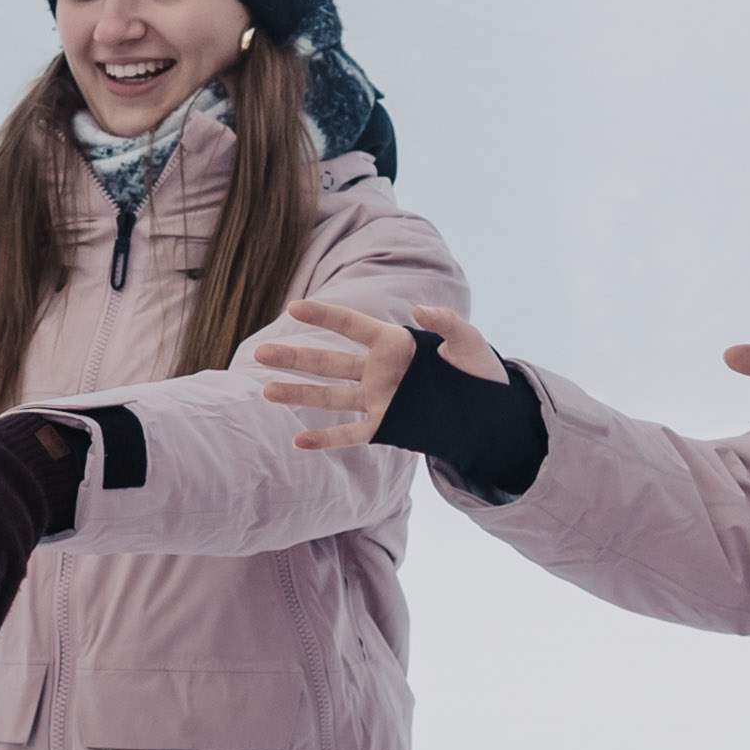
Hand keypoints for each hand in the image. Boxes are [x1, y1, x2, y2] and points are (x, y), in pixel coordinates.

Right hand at [252, 299, 501, 453]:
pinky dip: (325, 438)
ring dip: (298, 394)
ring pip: (330, 396)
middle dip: (294, 358)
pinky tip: (299, 441)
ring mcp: (377, 399)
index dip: (324, 317)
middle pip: (328, 362)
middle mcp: (377, 370)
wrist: (488, 410)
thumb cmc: (478, 370)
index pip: (351, 327)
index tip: (294, 308)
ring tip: (266, 391)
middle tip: (260, 354)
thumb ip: (448, 324)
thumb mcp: (469, 342)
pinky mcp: (384, 426)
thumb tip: (420, 310)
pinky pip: (349, 434)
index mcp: (393, 343)